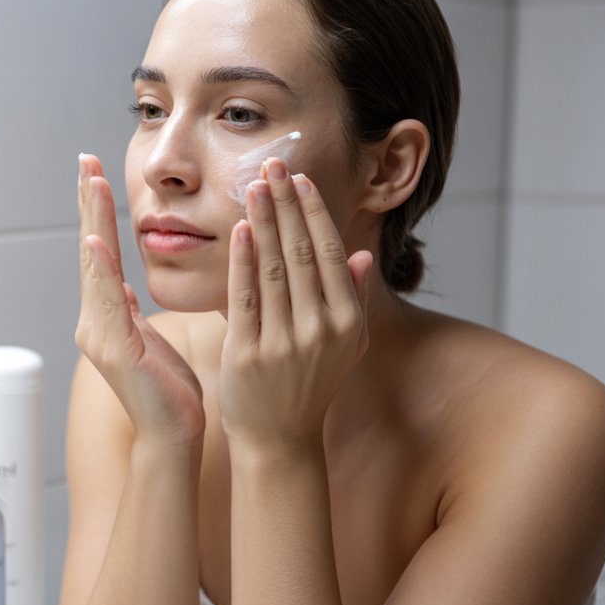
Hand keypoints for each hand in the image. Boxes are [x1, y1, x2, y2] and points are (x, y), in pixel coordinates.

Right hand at [75, 154, 204, 447]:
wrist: (172, 437)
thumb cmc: (170, 392)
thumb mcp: (153, 340)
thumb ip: (133, 311)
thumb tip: (125, 287)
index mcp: (107, 316)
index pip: (101, 252)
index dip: (97, 211)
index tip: (95, 172)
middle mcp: (95, 320)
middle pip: (90, 250)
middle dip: (88, 203)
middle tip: (86, 160)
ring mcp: (99, 335)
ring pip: (94, 267)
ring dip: (93, 222)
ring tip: (91, 184)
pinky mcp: (113, 350)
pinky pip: (106, 301)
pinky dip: (100, 269)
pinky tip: (97, 241)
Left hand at [220, 157, 372, 452]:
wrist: (279, 439)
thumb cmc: (311, 386)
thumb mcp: (345, 345)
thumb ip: (354, 298)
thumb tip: (366, 255)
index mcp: (347, 322)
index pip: (331, 254)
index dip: (313, 213)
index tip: (300, 180)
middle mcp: (320, 330)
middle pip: (302, 253)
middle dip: (286, 204)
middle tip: (272, 165)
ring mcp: (285, 342)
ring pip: (273, 269)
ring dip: (262, 221)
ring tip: (253, 185)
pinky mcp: (249, 353)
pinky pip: (245, 297)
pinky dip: (241, 260)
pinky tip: (238, 230)